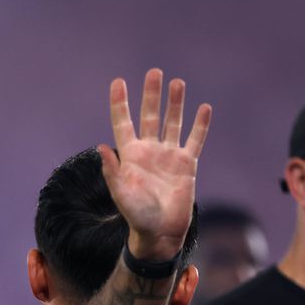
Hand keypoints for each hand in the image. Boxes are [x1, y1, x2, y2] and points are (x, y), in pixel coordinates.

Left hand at [98, 68, 211, 260]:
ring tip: (177, 83)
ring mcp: (168, 156)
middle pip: (149, 116)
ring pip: (172, 123)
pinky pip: (195, 140)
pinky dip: (199, 125)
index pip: (123, 122)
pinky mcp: (187, 164)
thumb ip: (112, 171)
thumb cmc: (136, 216)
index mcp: (130, 155)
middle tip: (154, 72)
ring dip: (175, 103)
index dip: (120, 102)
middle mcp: (149, 151)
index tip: (118, 82)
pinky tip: (204, 108)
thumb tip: (101, 147)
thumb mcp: (121, 194)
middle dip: (151, 95)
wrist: (160, 232)